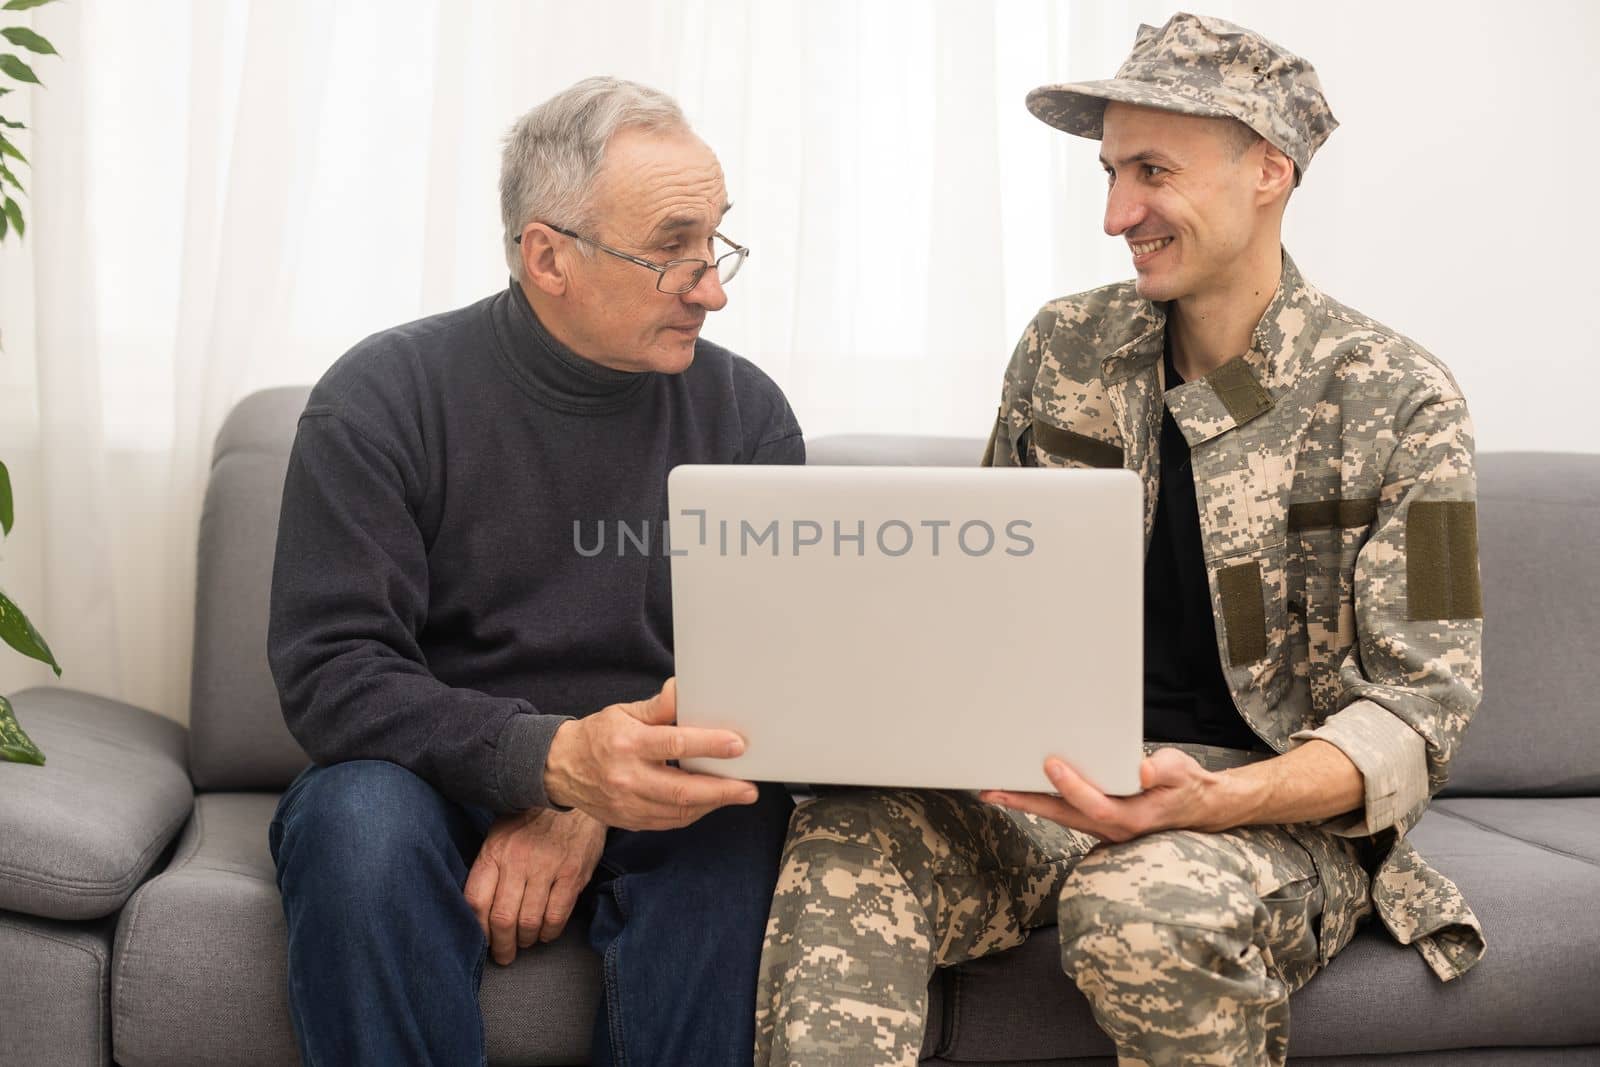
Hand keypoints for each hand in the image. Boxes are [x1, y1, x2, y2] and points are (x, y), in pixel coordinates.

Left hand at [464, 806, 606, 965]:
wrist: (575, 797)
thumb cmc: (533, 818)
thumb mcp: (501, 833)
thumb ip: (490, 866)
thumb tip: (478, 908)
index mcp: (495, 850)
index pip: (475, 900)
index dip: (477, 929)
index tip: (482, 940)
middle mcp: (518, 860)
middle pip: (501, 918)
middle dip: (502, 945)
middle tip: (504, 955)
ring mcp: (547, 867)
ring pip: (529, 921)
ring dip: (526, 940)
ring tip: (526, 941)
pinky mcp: (572, 873)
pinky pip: (557, 915)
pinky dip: (549, 932)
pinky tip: (546, 932)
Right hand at [543, 678, 758, 830]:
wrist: (560, 769)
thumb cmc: (597, 736)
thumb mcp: (624, 712)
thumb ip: (659, 707)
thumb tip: (684, 689)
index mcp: (628, 744)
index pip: (675, 744)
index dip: (709, 745)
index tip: (737, 745)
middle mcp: (628, 778)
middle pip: (682, 790)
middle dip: (721, 790)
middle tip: (748, 788)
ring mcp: (628, 804)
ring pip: (679, 812)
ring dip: (712, 804)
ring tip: (736, 794)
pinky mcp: (630, 821)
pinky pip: (669, 822)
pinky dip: (693, 813)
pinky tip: (709, 802)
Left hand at [981, 748, 1229, 842]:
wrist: (1200, 808)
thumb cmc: (1187, 786)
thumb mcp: (1181, 771)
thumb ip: (1160, 769)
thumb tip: (1139, 768)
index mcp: (1133, 817)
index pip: (1094, 804)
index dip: (1071, 786)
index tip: (1050, 763)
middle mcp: (1114, 828)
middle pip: (1062, 815)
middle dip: (1026, 802)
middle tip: (992, 791)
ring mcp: (1104, 828)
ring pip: (1060, 816)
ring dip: (1027, 804)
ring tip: (994, 791)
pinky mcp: (1099, 821)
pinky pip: (1066, 813)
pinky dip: (1042, 802)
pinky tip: (1022, 791)